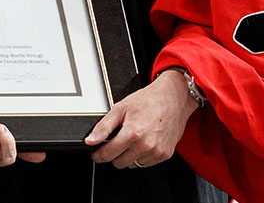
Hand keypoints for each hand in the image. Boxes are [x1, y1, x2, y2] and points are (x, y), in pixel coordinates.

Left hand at [84, 70, 198, 168]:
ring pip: (133, 164)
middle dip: (113, 155)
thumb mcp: (120, 108)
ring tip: (131, 138)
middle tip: (114, 142)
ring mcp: (157, 152)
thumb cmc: (147, 100)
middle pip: (120, 163)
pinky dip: (141, 156)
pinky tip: (142, 141)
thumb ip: (104, 127)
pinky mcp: (165, 155)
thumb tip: (90, 140)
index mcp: (133, 133)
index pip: (109, 154)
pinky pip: (146, 163)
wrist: (172, 99)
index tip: (95, 154)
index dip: (98, 155)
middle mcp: (146, 146)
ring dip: (128, 156)